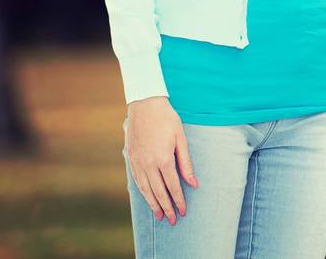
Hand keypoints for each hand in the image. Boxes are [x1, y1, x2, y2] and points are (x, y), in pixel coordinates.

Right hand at [125, 96, 195, 223]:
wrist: (144, 105)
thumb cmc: (167, 119)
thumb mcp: (181, 138)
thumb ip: (186, 162)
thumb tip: (193, 183)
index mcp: (163, 159)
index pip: (172, 186)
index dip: (178, 200)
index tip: (183, 211)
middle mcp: (149, 164)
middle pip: (159, 192)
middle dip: (166, 207)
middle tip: (172, 220)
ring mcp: (138, 163)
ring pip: (146, 190)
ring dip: (153, 204)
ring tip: (159, 216)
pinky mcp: (131, 160)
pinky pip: (137, 181)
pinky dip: (143, 193)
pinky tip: (148, 199)